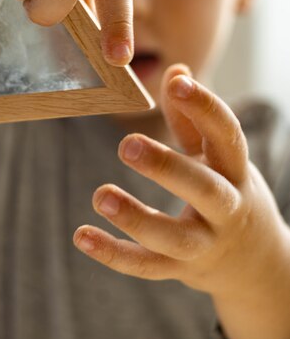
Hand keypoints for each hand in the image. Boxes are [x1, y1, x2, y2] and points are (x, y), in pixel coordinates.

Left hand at [74, 64, 289, 299]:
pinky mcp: (182, 270)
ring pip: (175, 238)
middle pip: (204, 190)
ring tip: (100, 195)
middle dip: (168, 169)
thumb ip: (193, 118)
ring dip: (137, 218)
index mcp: (235, 171)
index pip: (227, 136)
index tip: (177, 81)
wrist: (257, 265)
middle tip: (127, 145)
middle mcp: (227, 209)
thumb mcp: (219, 158)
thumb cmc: (230, 193)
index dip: (205, 107)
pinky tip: (81, 235)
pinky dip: (113, 253)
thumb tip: (176, 69)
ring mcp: (205, 245)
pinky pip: (147, 265)